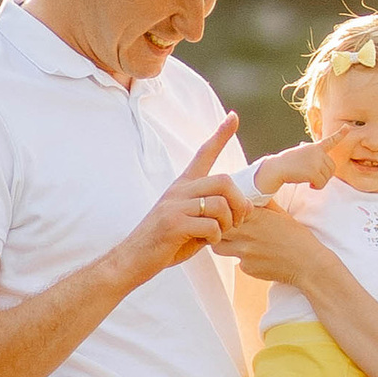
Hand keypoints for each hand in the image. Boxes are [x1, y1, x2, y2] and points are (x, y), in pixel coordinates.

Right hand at [126, 117, 247, 280]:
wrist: (132, 259)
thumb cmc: (165, 243)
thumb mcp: (190, 221)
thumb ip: (212, 211)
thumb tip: (245, 207)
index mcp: (182, 187)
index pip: (203, 154)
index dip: (220, 135)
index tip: (233, 117)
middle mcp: (178, 191)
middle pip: (224, 182)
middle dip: (239, 202)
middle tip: (239, 220)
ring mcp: (174, 206)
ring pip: (219, 205)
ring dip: (228, 224)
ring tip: (218, 235)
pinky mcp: (173, 224)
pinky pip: (211, 226)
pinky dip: (216, 237)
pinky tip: (207, 243)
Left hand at [226, 198, 336, 292]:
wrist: (308, 264)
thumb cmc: (298, 238)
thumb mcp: (282, 215)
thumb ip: (264, 204)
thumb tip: (252, 193)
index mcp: (255, 217)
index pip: (225, 209)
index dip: (223, 210)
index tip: (226, 211)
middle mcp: (246, 234)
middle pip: (216, 228)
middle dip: (218, 227)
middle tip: (225, 226)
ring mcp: (244, 253)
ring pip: (218, 247)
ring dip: (223, 243)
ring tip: (236, 241)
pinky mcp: (246, 268)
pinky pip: (236, 262)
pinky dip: (241, 258)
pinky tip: (256, 257)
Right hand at [249, 138, 333, 194]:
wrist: (277, 168)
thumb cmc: (287, 162)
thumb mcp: (300, 152)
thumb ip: (309, 152)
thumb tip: (305, 145)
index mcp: (315, 147)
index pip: (331, 140)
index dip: (340, 134)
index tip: (347, 127)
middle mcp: (318, 153)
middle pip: (332, 167)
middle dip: (325, 175)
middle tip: (314, 178)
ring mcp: (316, 162)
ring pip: (328, 177)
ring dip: (320, 182)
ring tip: (310, 181)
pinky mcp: (314, 172)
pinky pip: (322, 183)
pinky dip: (317, 187)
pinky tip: (309, 185)